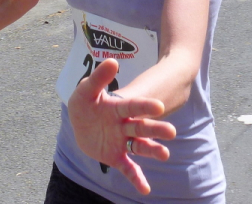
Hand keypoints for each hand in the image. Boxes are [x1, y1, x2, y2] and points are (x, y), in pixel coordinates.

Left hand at [67, 59, 176, 194]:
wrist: (80, 123)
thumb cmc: (85, 103)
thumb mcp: (86, 90)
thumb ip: (98, 78)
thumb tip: (113, 61)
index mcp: (118, 107)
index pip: (133, 106)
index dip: (145, 106)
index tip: (158, 106)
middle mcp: (124, 124)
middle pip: (141, 127)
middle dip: (155, 130)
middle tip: (171, 133)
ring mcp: (122, 141)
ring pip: (140, 146)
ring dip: (152, 150)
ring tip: (164, 155)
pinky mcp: (117, 156)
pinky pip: (128, 168)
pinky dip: (137, 179)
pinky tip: (145, 190)